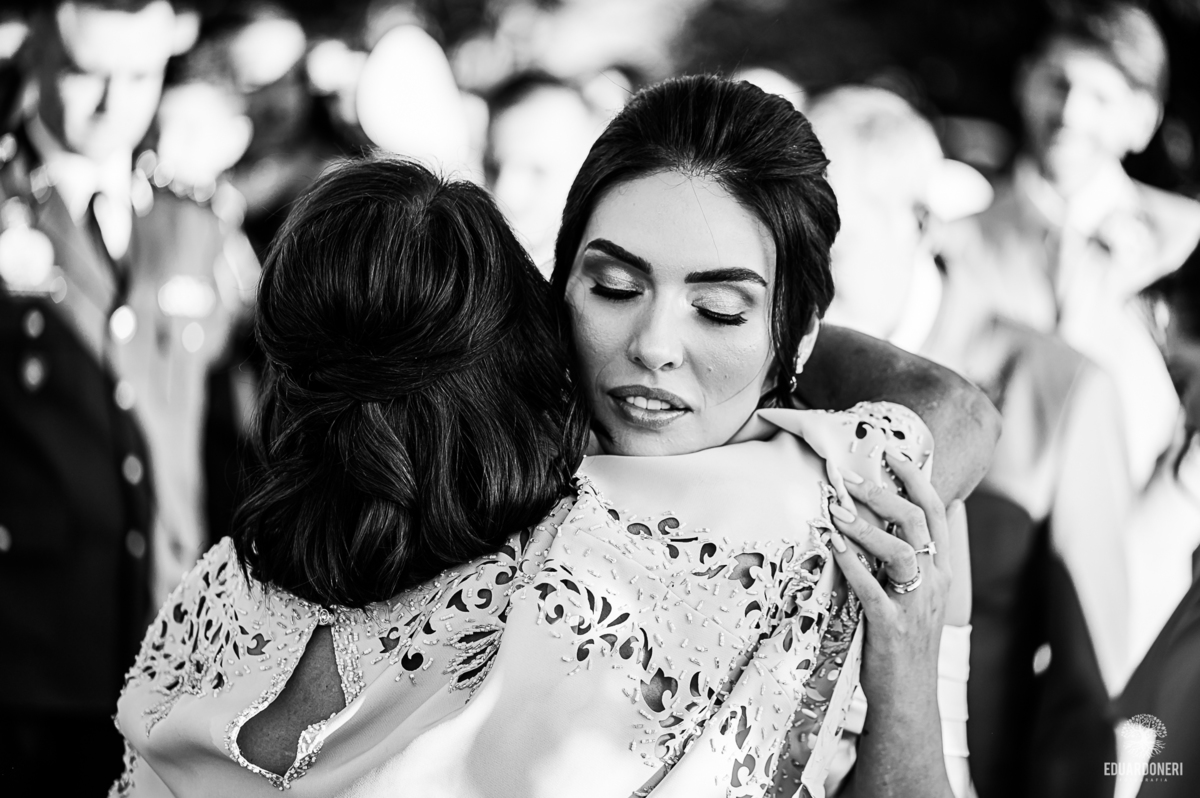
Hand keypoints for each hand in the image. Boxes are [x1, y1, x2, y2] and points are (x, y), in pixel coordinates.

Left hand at [828, 451, 957, 701]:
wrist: (910, 700)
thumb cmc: (904, 644)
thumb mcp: (913, 598)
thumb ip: (902, 563)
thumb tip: (877, 523)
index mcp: (941, 572)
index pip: (937, 513)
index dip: (916, 478)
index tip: (891, 452)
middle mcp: (935, 583)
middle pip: (918, 523)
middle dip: (885, 492)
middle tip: (851, 475)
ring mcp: (915, 606)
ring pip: (900, 551)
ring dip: (867, 525)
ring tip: (837, 507)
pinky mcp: (891, 627)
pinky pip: (872, 588)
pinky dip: (851, 562)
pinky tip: (832, 544)